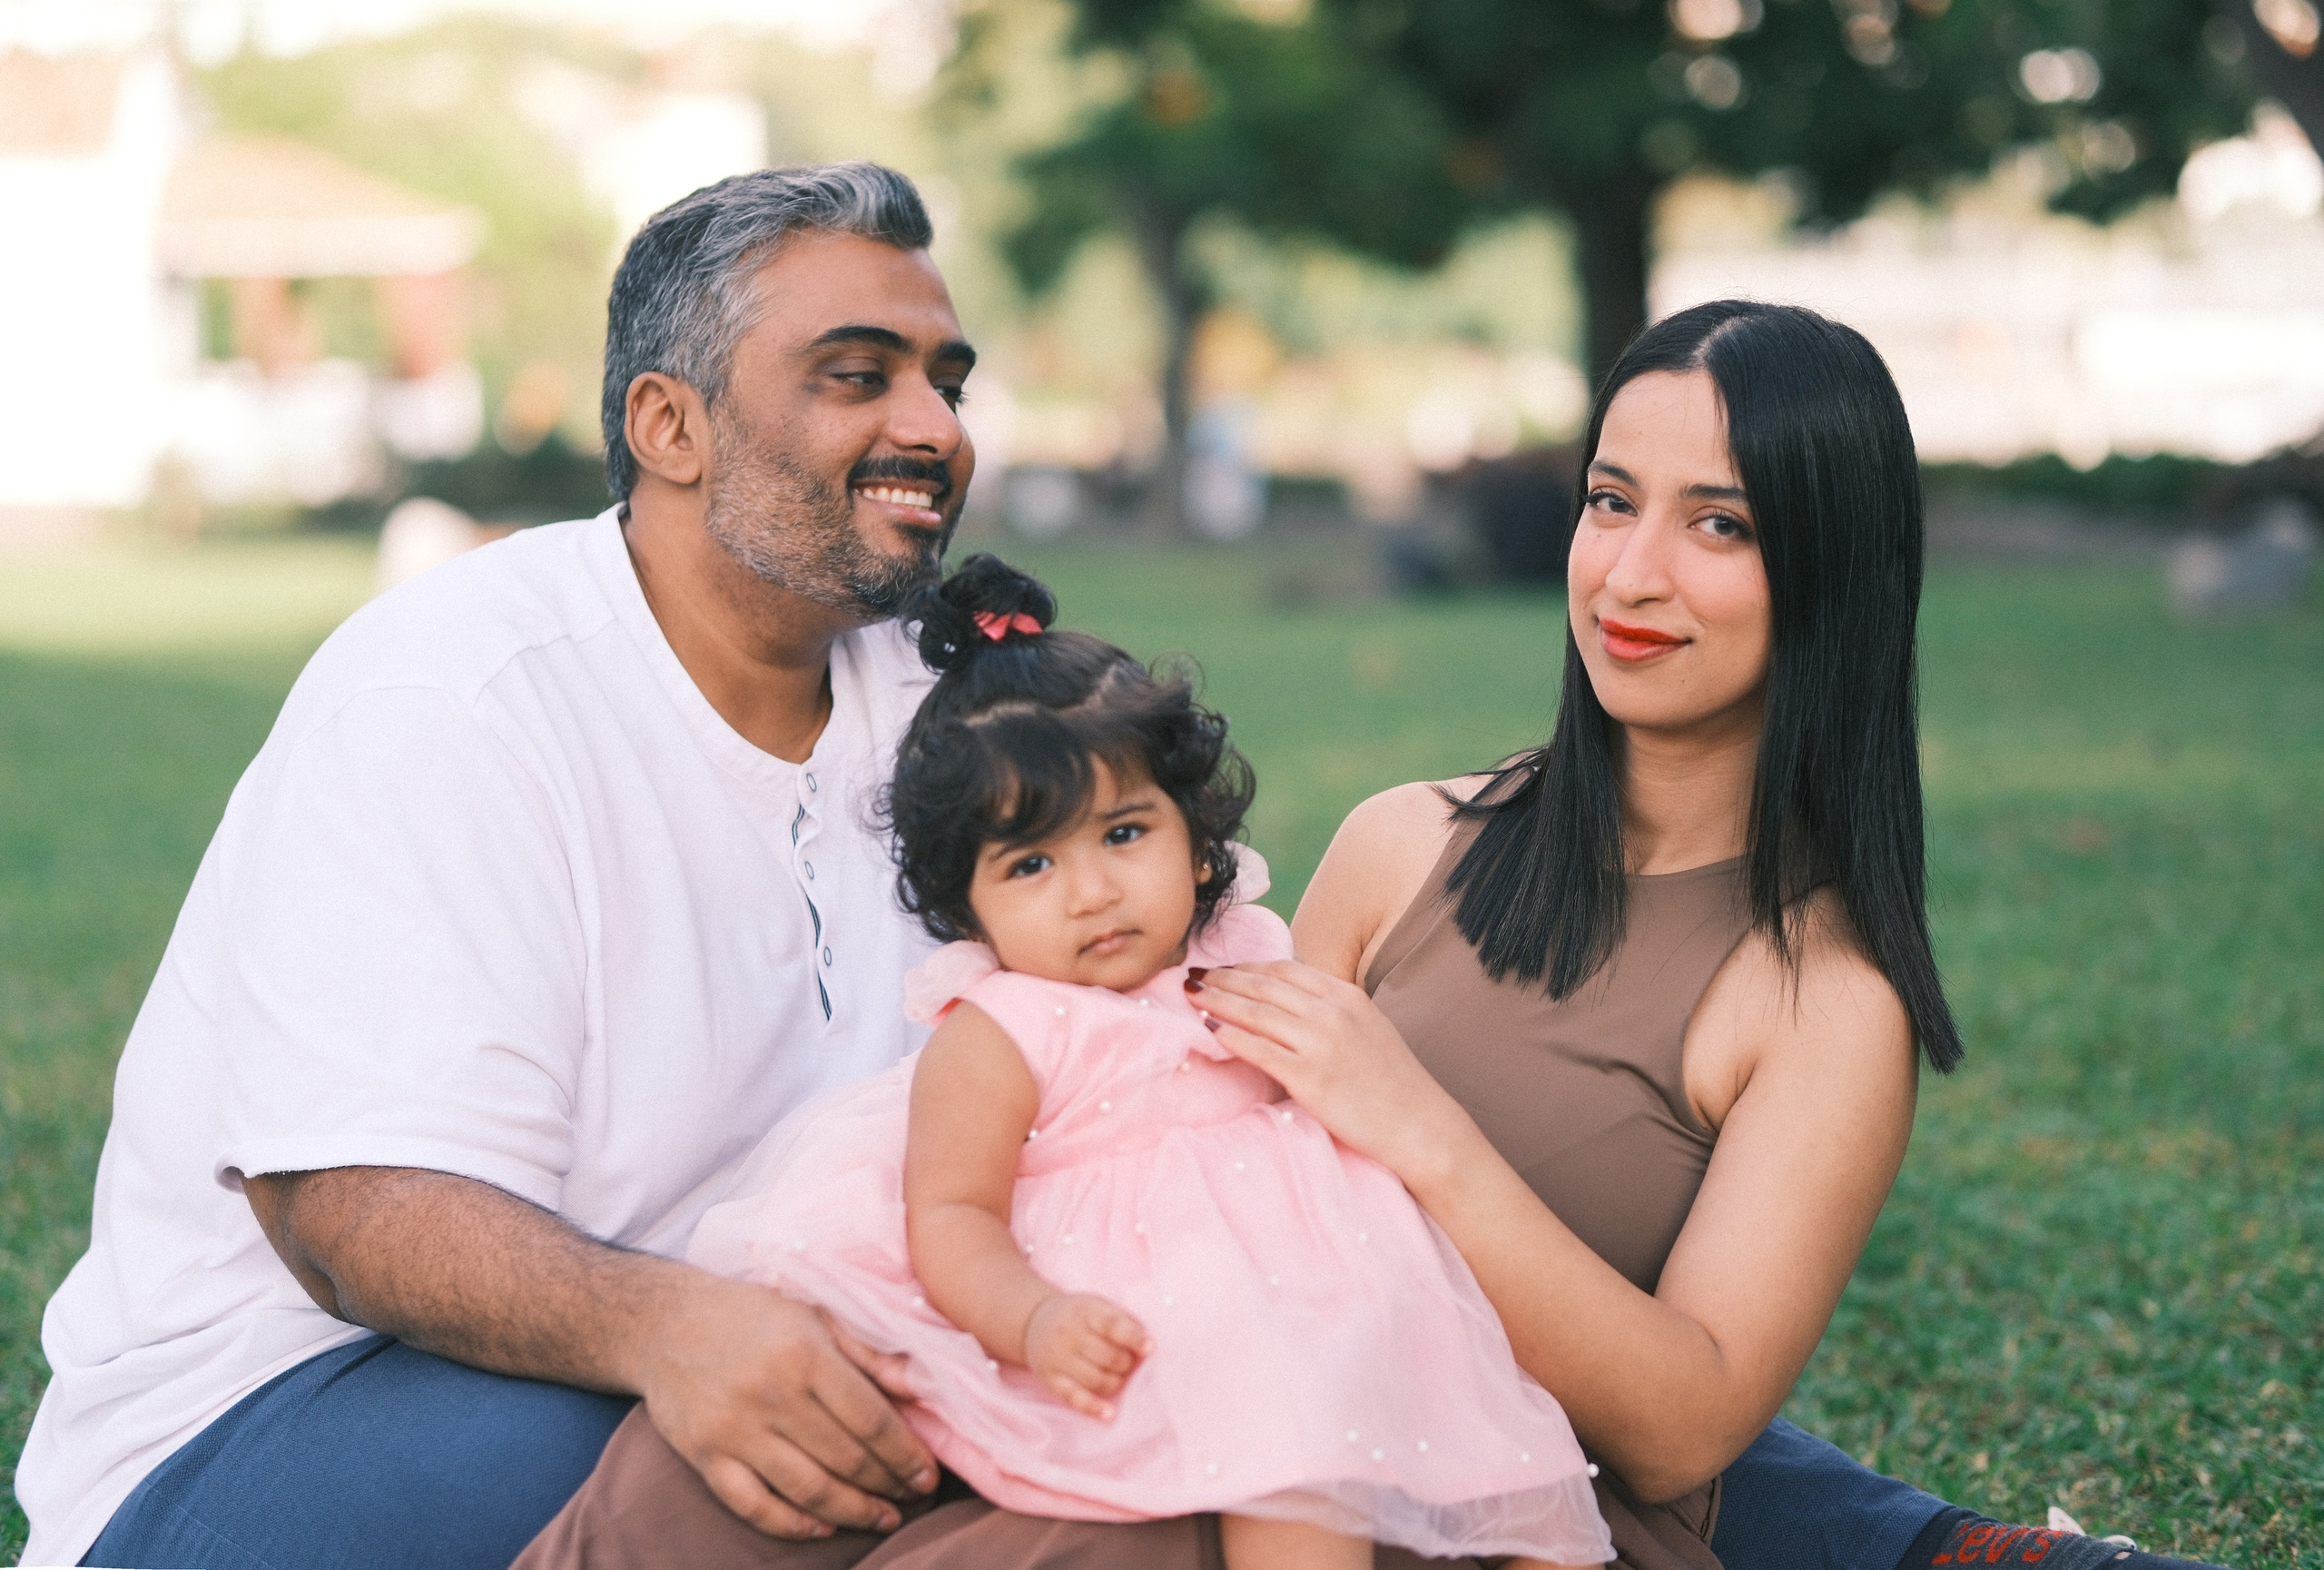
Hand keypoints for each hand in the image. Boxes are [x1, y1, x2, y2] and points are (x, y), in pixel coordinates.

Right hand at [632, 1272, 937, 1539]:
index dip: (906, 1454)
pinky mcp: (705, 1456)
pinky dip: (791, 1524)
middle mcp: (771, 1396)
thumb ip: (868, 1351)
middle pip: (845, 1459)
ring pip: (807, 1490)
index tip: (928, 1473)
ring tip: (882, 1518)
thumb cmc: (752, 1314)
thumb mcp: (814, 1313)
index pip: (871, 1420)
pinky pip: (753, 1505)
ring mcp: (735, 1431)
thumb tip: (920, 1386)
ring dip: (852, 1512)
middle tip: (913, 1497)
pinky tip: (821, 1528)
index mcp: (805, 1355)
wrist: (663, 1322)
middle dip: (887, 1485)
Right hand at [1023, 1292, 1149, 1419]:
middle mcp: (1068, 1334)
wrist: (1035, 1322)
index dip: (1133, 1338)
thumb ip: (1121, 1321)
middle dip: (1126, 1363)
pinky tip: (1109, 1413)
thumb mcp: (1096, 1305)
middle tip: (1130, 1362)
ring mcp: (1058, 1358)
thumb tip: (1147, 1346)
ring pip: (1095, 1379)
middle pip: (1107, 1356)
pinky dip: (1093, 1407)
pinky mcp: (1051, 1380)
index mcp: (1084, 1311)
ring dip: (1116, 1382)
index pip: (1111, 1325)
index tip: (1150, 1348)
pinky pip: (1074, 1398)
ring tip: (1119, 1376)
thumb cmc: (1078, 1316)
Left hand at [1187, 959, 1474, 1185]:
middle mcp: (1332, 1012)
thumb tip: (1289, 1006)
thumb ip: (1332, 1012)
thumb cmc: (1393, 1084)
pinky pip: (1260, 1050)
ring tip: (1190, 996)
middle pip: (1263, 986)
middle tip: (1191, 975)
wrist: (1421, 1126)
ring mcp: (1320, 1043)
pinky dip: (1230, 1036)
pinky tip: (1208, 1030)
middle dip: (1222, 978)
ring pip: (1255, 1012)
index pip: (1284, 969)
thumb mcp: (1368, 1029)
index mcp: (1346, 995)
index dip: (1246, 966)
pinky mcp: (1310, 1078)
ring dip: (1217, 1001)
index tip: (1221, 968)